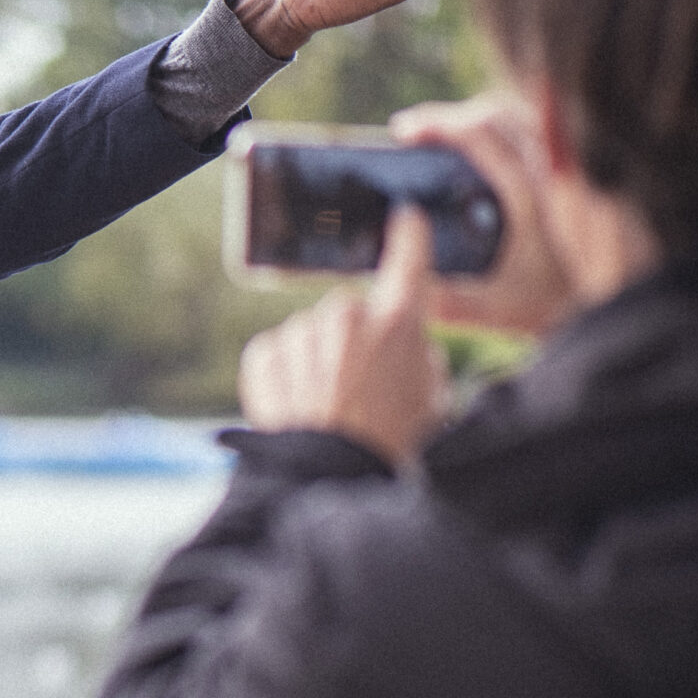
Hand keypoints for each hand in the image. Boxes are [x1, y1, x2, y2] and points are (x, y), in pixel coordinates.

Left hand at [238, 206, 445, 468]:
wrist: (329, 479)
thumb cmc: (390, 444)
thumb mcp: (432, 399)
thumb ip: (420, 354)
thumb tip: (406, 343)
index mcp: (397, 320)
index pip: (409, 257)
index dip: (410, 236)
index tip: (405, 218)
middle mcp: (346, 314)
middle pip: (354, 312)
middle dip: (358, 341)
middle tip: (363, 389)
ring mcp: (301, 332)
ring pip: (315, 335)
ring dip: (321, 360)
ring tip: (330, 407)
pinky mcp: (265, 353)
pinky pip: (281, 353)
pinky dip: (289, 375)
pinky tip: (303, 408)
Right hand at [389, 92, 575, 337]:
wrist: (618, 305)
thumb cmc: (560, 305)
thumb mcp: (497, 309)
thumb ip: (448, 302)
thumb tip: (409, 282)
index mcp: (532, 195)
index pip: (481, 135)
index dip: (438, 124)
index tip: (405, 130)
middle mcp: (554, 171)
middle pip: (496, 114)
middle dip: (450, 118)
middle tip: (415, 133)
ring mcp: (568, 165)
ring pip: (519, 115)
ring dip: (478, 120)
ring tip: (445, 139)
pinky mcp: (575, 169)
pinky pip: (535, 129)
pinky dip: (504, 129)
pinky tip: (484, 153)